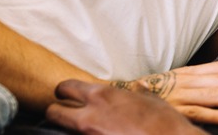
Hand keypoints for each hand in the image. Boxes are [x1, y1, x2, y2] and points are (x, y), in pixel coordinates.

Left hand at [46, 79, 206, 134]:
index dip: (64, 90)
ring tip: (78, 128)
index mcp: (103, 95)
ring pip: (62, 130)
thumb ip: (140, 93)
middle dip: (56, 112)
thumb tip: (139, 88)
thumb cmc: (164, 123)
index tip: (66, 94)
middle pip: (53, 112)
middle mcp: (90, 115)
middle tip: (63, 113)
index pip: (67, 87)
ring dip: (67, 129)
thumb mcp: (153, 101)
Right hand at [112, 62, 217, 124]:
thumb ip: (199, 81)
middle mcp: (185, 81)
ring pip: (214, 95)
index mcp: (188, 72)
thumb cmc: (154, 93)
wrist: (120, 98)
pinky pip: (197, 113)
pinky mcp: (173, 111)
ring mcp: (178, 96)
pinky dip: (216, 116)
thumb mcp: (177, 82)